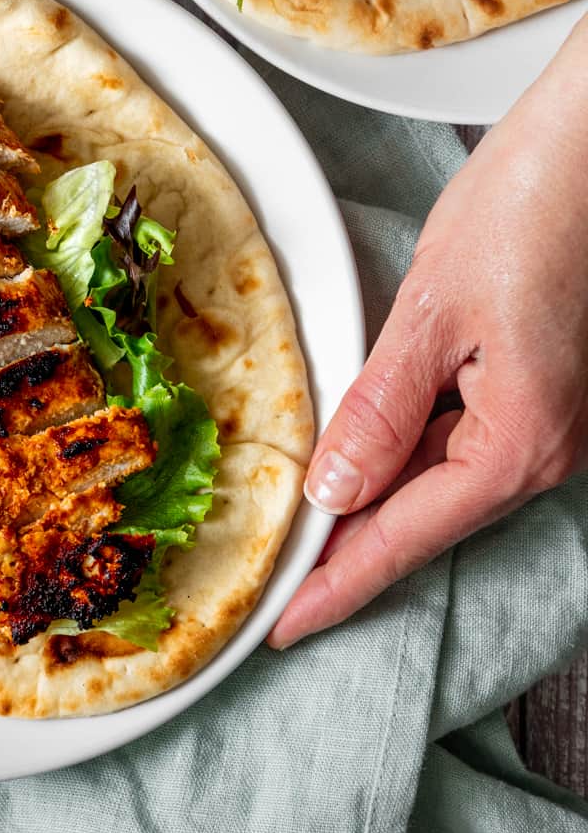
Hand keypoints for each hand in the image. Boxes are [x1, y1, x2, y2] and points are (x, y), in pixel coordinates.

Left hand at [268, 19, 587, 648]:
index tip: (283, 627)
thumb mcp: (434, 311)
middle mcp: (547, 446)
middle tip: (279, 588)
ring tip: (305, 533)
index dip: (339, 585)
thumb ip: (381, 411)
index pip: (405, 536)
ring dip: (376, 503)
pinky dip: (407, 453)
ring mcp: (553, 420)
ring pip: (444, 481)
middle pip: (426, 519)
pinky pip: (464, 440)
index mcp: (519, 441)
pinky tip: (362, 454)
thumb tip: (333, 493)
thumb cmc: (533, 205)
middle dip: (351, 551)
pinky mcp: (545, 387)